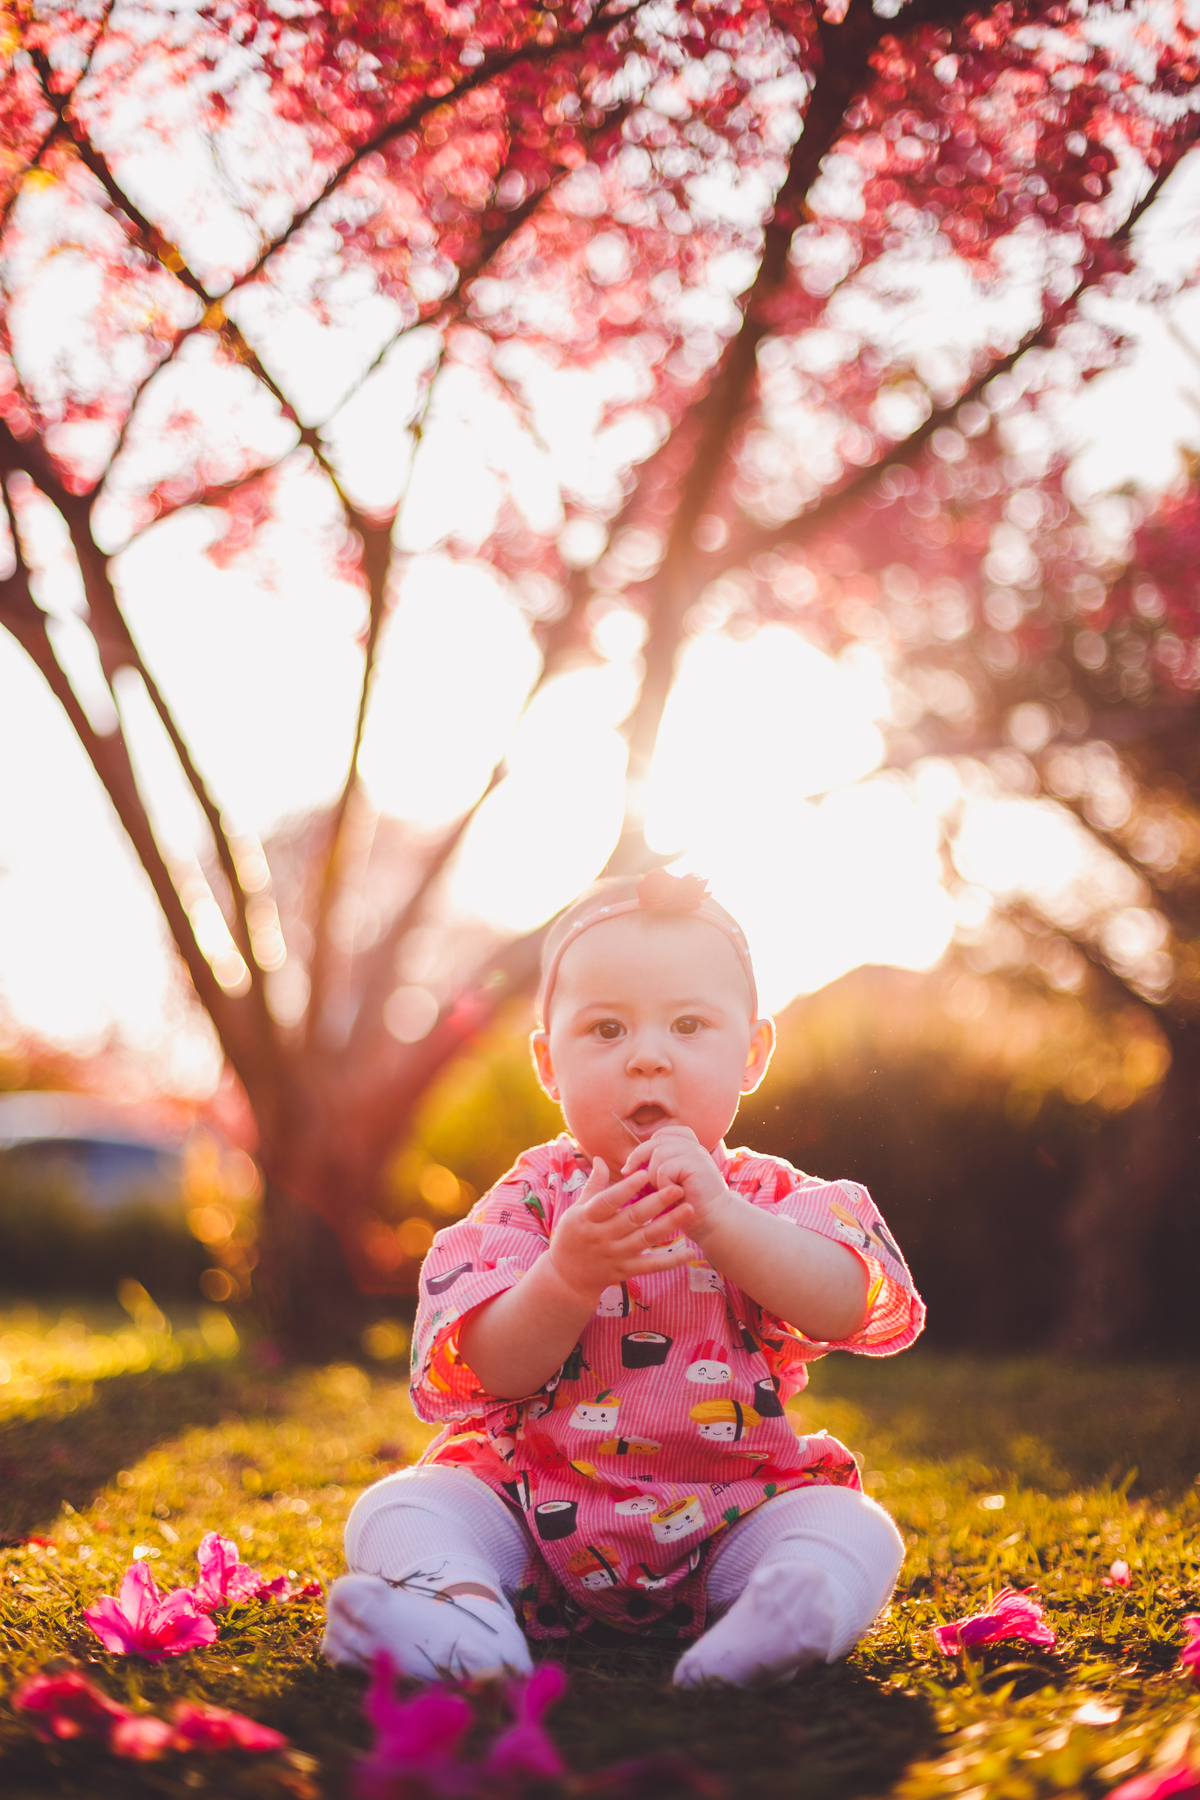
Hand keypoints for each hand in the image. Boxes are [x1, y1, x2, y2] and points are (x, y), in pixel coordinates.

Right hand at [546, 1159, 691, 1306]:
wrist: (566, 1278)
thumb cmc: (571, 1236)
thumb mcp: (576, 1210)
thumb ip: (593, 1185)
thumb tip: (602, 1158)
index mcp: (588, 1217)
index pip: (609, 1200)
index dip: (627, 1187)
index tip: (646, 1172)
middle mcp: (602, 1236)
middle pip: (632, 1218)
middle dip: (656, 1202)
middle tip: (677, 1188)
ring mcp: (615, 1255)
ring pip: (645, 1238)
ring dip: (668, 1224)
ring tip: (688, 1209)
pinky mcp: (626, 1271)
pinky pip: (652, 1266)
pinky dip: (672, 1261)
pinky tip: (690, 1253)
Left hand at [620, 1126, 732, 1240]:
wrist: (711, 1222)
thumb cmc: (686, 1206)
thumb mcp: (668, 1183)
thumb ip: (655, 1168)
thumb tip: (627, 1167)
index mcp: (688, 1146)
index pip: (661, 1134)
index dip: (645, 1148)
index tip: (634, 1167)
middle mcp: (693, 1146)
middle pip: (656, 1140)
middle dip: (640, 1159)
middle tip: (632, 1178)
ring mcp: (696, 1153)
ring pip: (658, 1153)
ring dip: (652, 1176)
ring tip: (661, 1191)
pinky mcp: (697, 1165)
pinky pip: (664, 1168)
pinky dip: (661, 1184)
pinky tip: (673, 1195)